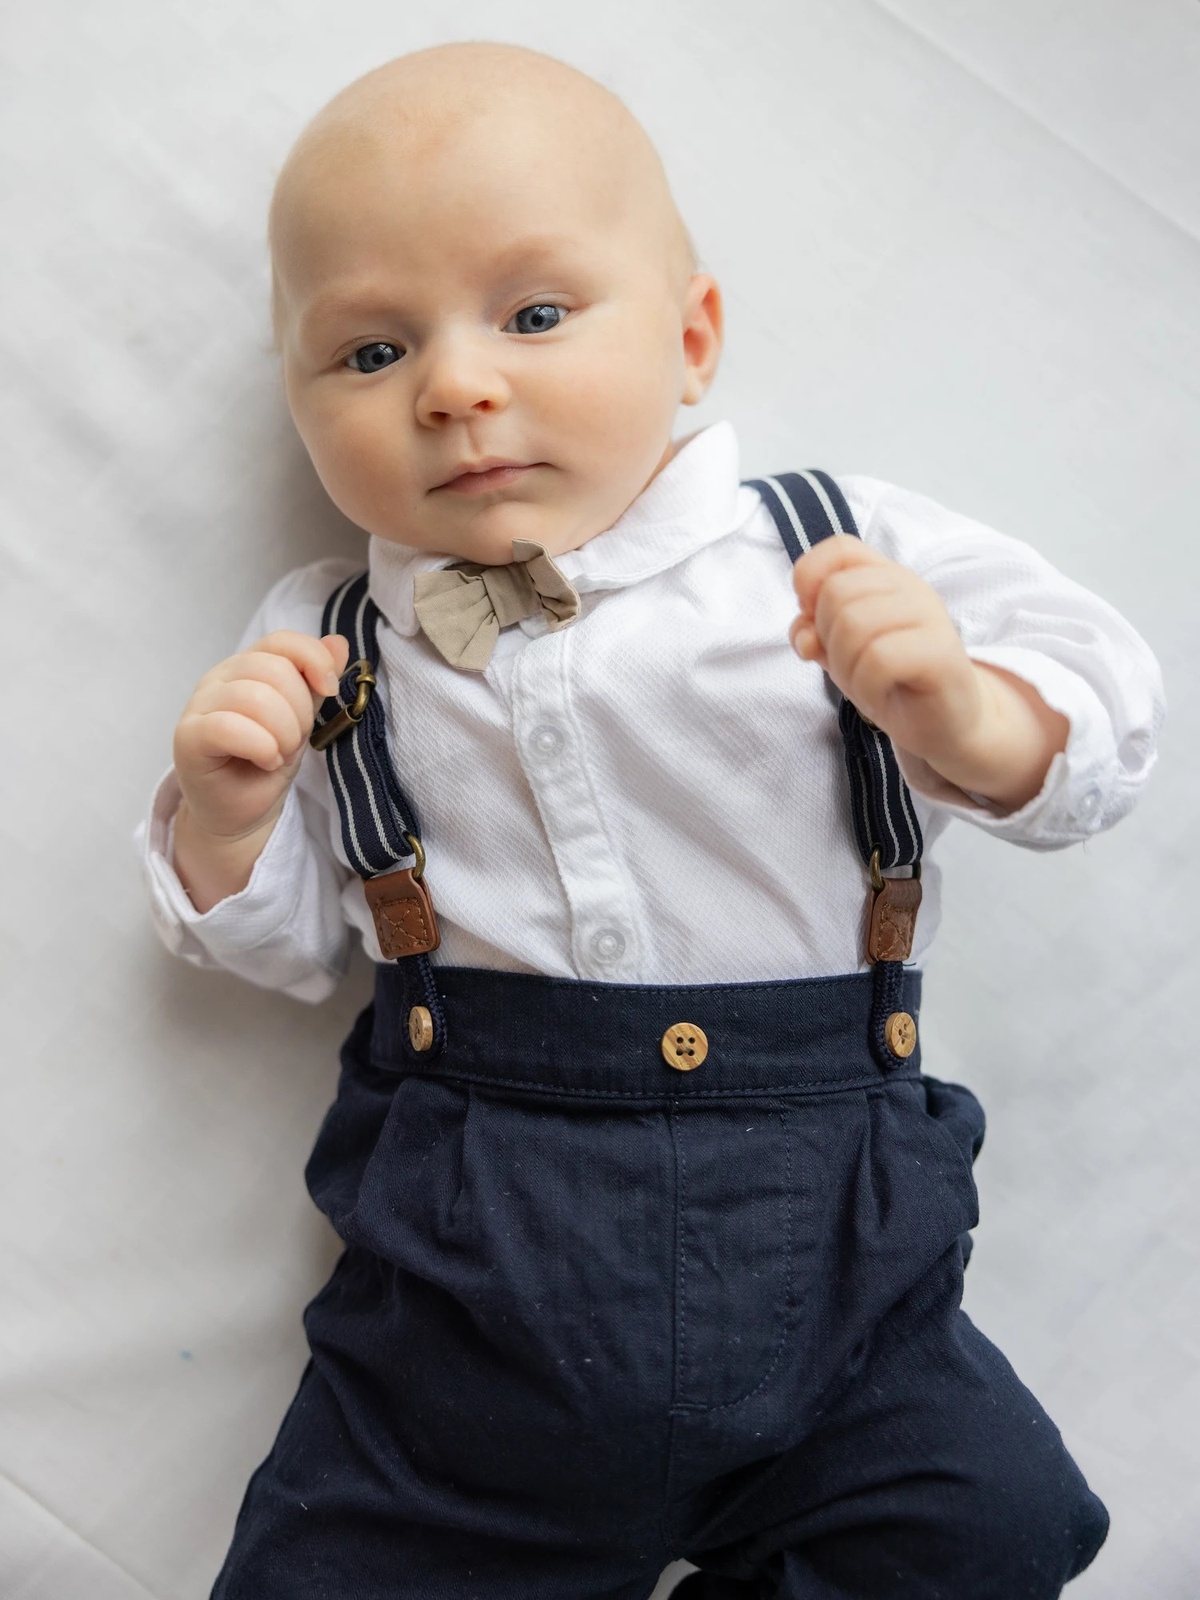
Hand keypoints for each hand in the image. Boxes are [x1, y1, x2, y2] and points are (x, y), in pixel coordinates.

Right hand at [171, 630, 349, 907]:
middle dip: (300, 711)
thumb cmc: (266, 762)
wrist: (239, 812)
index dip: (313, 659)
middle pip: (273, 670)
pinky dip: (261, 747)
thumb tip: (337, 643)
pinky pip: (228, 727)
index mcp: (247, 666)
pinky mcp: (188, 737)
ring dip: (283, 733)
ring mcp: (200, 705)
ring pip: (255, 697)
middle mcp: (219, 678)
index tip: (330, 691)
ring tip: (278, 754)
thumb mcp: (301, 719)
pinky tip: (266, 761)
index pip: (281, 641)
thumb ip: (314, 682)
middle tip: (293, 741)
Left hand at [790, 539, 1066, 809]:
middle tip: (852, 667)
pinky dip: (866, 686)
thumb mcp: (841, 653)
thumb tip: (805, 632)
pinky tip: (882, 693)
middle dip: (827, 639)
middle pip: (836, 592)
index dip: (810, 578)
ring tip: (868, 682)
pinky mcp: (939, 652)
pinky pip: (877, 660)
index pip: (840, 548)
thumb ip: (815, 632)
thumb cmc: (893, 683)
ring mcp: (929, 616)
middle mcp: (910, 587)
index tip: (814, 619)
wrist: (947, 726)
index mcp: (887, 577)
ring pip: (853, 625)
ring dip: (845, 666)